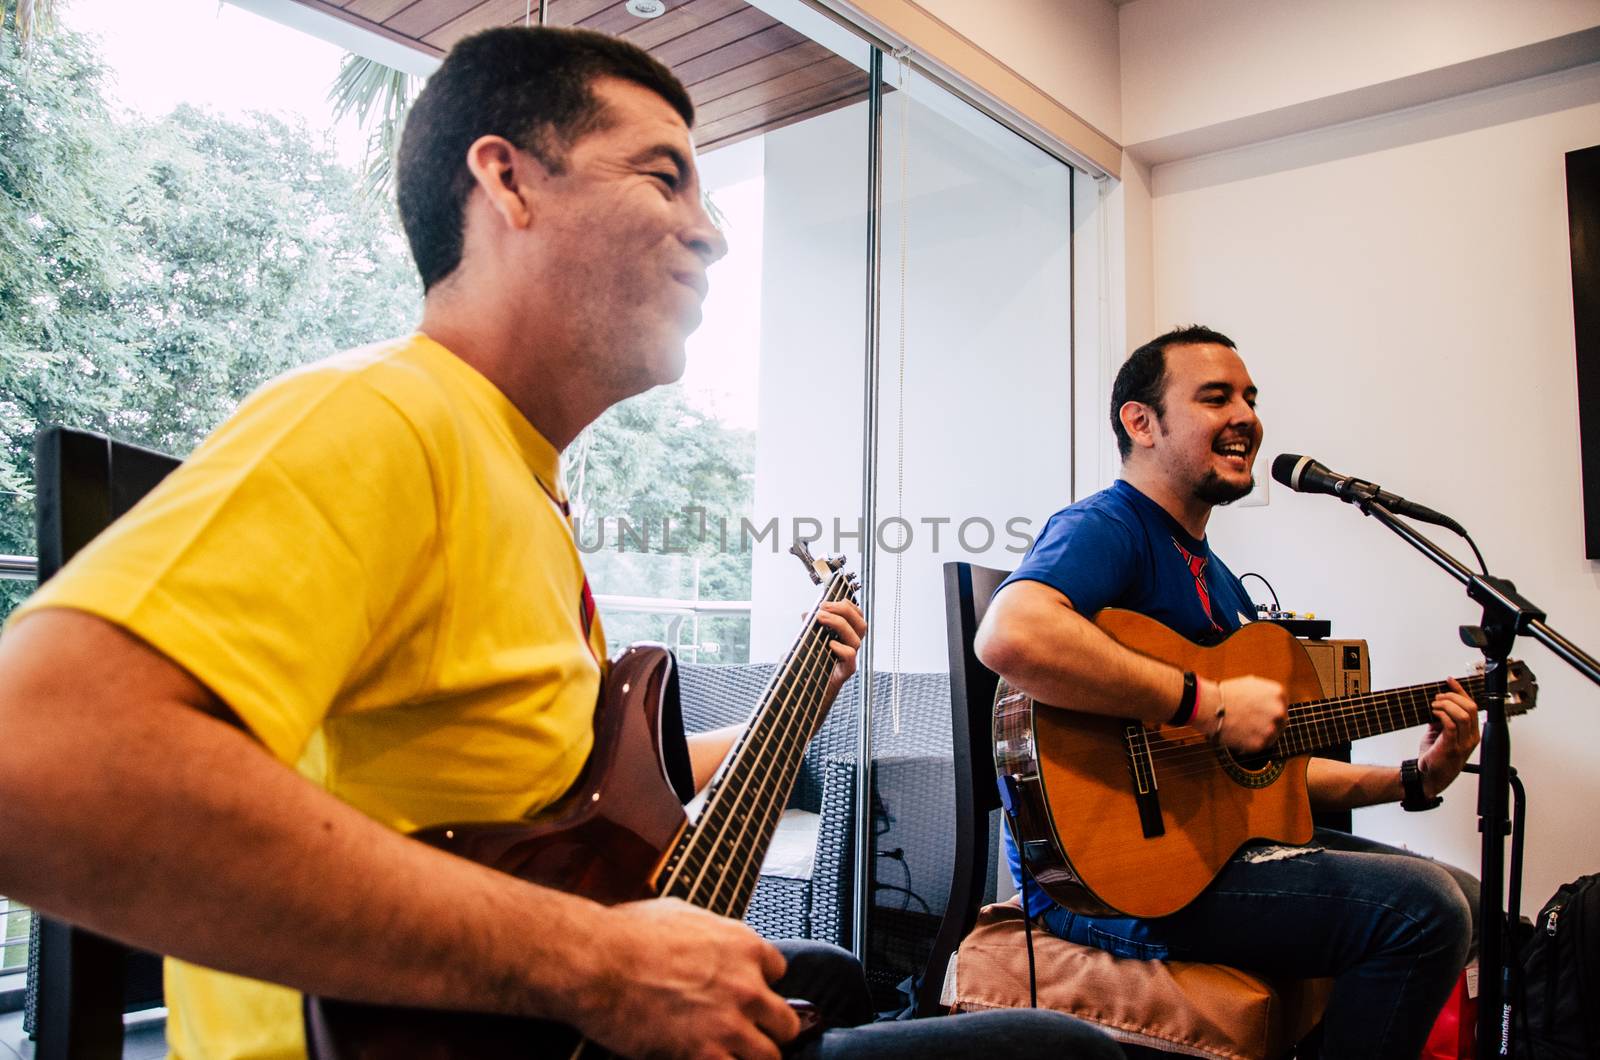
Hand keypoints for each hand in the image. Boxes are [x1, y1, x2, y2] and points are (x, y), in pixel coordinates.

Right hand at [577, 898, 798, 1058]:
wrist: (597, 962)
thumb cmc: (626, 935)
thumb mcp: (678, 912)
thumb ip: (705, 930)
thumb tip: (704, 935)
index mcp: (741, 945)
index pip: (778, 972)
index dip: (759, 985)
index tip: (745, 995)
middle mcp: (745, 984)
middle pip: (785, 1021)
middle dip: (768, 1029)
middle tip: (747, 1033)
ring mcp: (729, 1022)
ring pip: (769, 1056)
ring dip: (751, 1056)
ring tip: (729, 1054)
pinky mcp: (705, 1053)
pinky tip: (705, 1059)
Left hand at [814, 600, 866, 699]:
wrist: (803, 693)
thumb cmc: (806, 666)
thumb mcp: (804, 642)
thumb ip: (807, 628)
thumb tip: (806, 614)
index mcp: (844, 636)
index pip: (856, 617)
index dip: (847, 606)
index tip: (828, 601)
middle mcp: (849, 646)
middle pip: (861, 625)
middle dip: (845, 611)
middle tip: (824, 607)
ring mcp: (848, 660)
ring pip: (856, 639)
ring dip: (839, 624)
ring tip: (821, 618)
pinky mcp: (844, 672)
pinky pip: (850, 657)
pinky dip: (841, 648)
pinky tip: (829, 644)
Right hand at [1199, 676, 1286, 754]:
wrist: (1209, 706)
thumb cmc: (1226, 693)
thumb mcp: (1252, 684)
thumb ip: (1268, 694)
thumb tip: (1276, 703)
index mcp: (1278, 693)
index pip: (1282, 705)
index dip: (1269, 709)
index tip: (1259, 711)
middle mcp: (1279, 710)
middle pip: (1280, 721)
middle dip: (1268, 722)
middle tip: (1252, 722)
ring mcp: (1271, 728)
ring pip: (1272, 735)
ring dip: (1261, 733)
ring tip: (1243, 727)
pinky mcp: (1261, 743)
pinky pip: (1260, 745)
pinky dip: (1251, 742)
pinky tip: (1240, 734)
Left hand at [1417, 677, 1479, 796]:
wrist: (1427, 777)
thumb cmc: (1435, 757)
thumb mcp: (1440, 734)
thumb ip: (1442, 719)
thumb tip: (1437, 703)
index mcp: (1472, 734)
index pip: (1473, 707)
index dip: (1461, 691)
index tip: (1450, 681)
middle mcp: (1471, 738)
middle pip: (1471, 708)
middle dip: (1453, 697)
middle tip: (1438, 697)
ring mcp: (1463, 743)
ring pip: (1463, 715)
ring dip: (1447, 705)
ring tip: (1434, 705)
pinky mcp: (1452, 747)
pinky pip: (1451, 725)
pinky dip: (1442, 715)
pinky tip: (1434, 713)